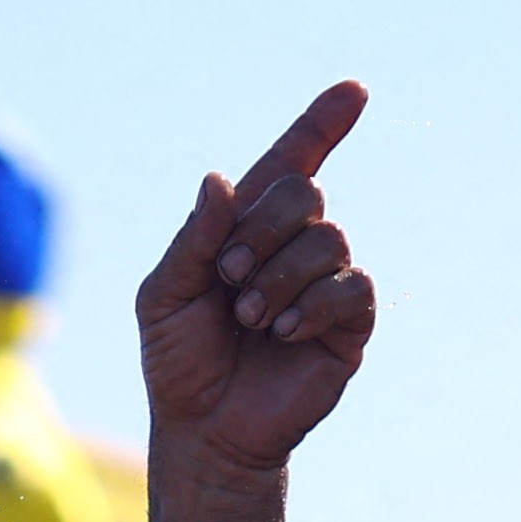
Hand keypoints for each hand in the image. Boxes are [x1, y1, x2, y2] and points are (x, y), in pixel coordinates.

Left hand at [134, 83, 374, 469]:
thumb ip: (193, 238)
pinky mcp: (348, 325)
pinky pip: (351, 288)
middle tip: (229, 280)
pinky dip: (312, 305)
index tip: (355, 91)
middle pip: (304, 193)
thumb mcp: (165, 294)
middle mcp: (292, 246)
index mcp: (247, 227)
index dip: (322, 124)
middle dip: (261, 230)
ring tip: (250, 320)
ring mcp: (324, 283)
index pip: (291, 162)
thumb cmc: (180, 361)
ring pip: (328, 239)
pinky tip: (284, 332)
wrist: (205, 430)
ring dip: (279, 277)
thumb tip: (219, 181)